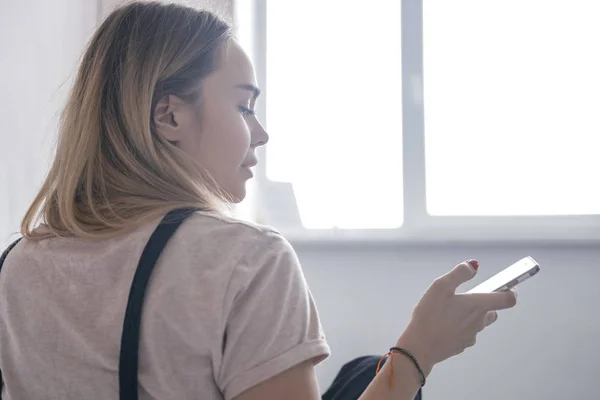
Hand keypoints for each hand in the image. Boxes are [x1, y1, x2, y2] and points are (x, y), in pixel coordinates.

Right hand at [397, 260, 516, 373]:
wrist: (420, 347)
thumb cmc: (429, 316)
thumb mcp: (440, 286)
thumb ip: (459, 273)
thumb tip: (474, 265)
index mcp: (478, 305)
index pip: (508, 299)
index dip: (510, 291)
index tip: (506, 286)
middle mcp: (479, 321)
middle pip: (492, 310)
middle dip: (483, 303)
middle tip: (464, 298)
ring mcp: (472, 335)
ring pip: (478, 322)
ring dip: (470, 315)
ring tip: (450, 311)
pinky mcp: (462, 345)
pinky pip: (467, 333)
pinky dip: (460, 326)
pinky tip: (444, 324)